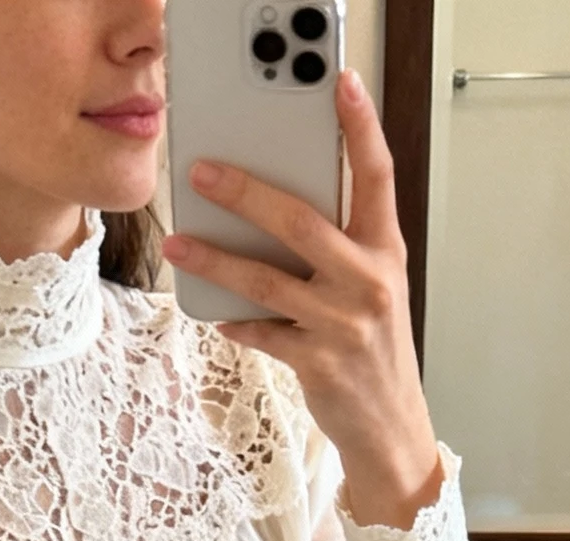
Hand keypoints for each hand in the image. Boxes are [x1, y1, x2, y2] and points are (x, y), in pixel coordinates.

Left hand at [162, 69, 442, 532]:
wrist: (391, 429)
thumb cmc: (373, 350)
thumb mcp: (371, 289)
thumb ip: (338, 247)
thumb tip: (271, 211)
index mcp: (384, 251)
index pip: (377, 176)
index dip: (361, 127)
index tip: (341, 82)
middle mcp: (368, 281)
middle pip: (302, 221)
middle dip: (247, 192)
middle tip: (203, 170)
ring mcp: (344, 325)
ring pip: (268, 280)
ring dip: (217, 259)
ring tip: (179, 241)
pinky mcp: (320, 364)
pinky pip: (264, 334)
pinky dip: (238, 323)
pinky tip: (218, 315)